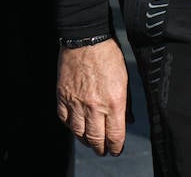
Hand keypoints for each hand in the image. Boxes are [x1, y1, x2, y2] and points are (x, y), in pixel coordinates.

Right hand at [57, 40, 127, 155]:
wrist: (86, 39)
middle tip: (103, 150)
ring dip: (85, 140)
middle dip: (100, 148)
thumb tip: (128, 119)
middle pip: (96, 138)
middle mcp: (94, 106)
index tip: (116, 150)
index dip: (116, 147)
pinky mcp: (63, 96)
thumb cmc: (108, 55)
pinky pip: (65, 119)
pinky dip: (70, 126)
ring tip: (90, 142)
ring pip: (79, 132)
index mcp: (113, 102)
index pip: (115, 135)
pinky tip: (75, 126)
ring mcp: (76, 102)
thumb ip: (126, 102)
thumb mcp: (125, 79)